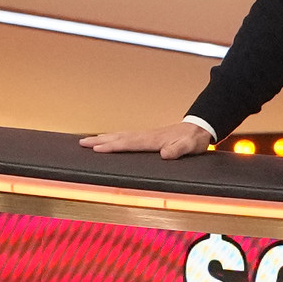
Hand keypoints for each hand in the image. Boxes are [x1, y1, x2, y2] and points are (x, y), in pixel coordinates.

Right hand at [80, 120, 213, 158]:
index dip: (112, 146)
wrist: (200, 127)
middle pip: (119, 137)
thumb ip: (178, 149)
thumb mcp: (190, 146)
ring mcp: (147, 135)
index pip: (128, 143)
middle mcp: (147, 136)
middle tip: (82, 143)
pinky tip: (110, 140)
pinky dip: (115, 138)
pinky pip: (127, 137)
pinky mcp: (149, 137)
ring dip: (104, 138)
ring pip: (121, 136)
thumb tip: (164, 154)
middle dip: (100, 141)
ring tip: (89, 141)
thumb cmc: (194, 139)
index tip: (97, 148)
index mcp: (153, 140)